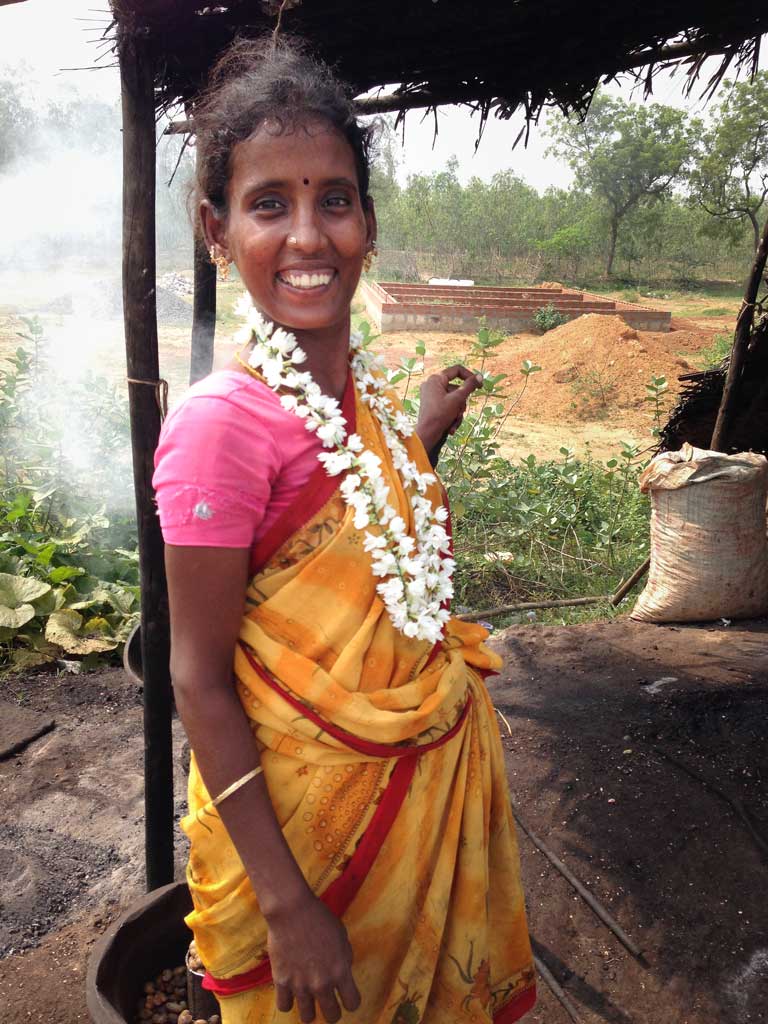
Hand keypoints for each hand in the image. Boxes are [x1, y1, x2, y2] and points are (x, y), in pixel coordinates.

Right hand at [267, 895, 360, 1022]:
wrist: (292, 910)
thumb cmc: (319, 918)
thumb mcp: (342, 936)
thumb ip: (344, 959)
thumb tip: (343, 973)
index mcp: (341, 971)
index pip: (353, 1003)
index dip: (351, 1001)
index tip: (346, 996)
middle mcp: (322, 983)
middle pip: (332, 1016)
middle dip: (332, 1012)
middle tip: (328, 1003)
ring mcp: (301, 985)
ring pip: (308, 1017)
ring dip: (310, 1010)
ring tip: (308, 1000)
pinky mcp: (282, 981)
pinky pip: (284, 1006)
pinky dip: (288, 1001)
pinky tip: (290, 992)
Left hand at [416, 364, 482, 455]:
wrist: (427, 435)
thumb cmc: (440, 415)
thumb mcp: (457, 399)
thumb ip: (469, 386)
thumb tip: (480, 377)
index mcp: (435, 379)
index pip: (457, 370)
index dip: (470, 376)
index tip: (480, 385)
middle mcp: (432, 385)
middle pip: (457, 388)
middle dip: (461, 402)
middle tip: (460, 411)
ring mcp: (431, 395)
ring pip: (454, 400)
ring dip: (458, 412)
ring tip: (454, 421)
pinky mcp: (433, 406)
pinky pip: (448, 406)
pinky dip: (452, 416)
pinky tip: (451, 427)